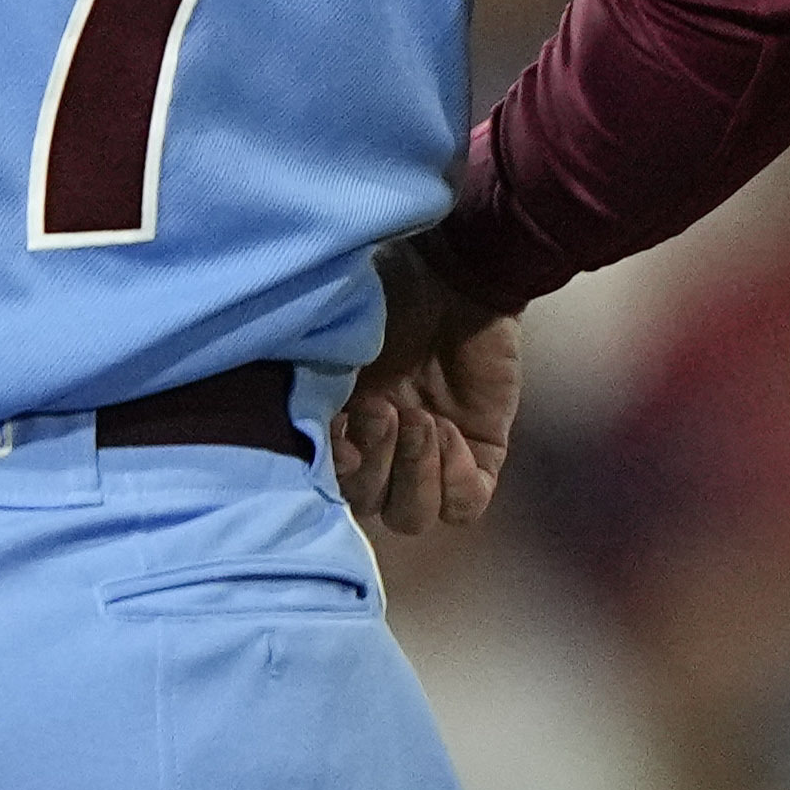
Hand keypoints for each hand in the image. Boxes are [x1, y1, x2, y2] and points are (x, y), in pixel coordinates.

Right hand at [333, 243, 518, 535]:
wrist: (453, 273)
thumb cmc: (381, 298)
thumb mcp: (332, 343)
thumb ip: (313, 390)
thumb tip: (311, 438)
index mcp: (339, 428)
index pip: (325, 486)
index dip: (330, 472)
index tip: (338, 428)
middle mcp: (381, 451)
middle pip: (368, 507)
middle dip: (376, 462)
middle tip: (386, 407)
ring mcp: (430, 456)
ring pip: (414, 517)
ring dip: (413, 474)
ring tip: (422, 420)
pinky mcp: (479, 453)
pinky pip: (465, 505)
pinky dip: (454, 478)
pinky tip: (451, 431)